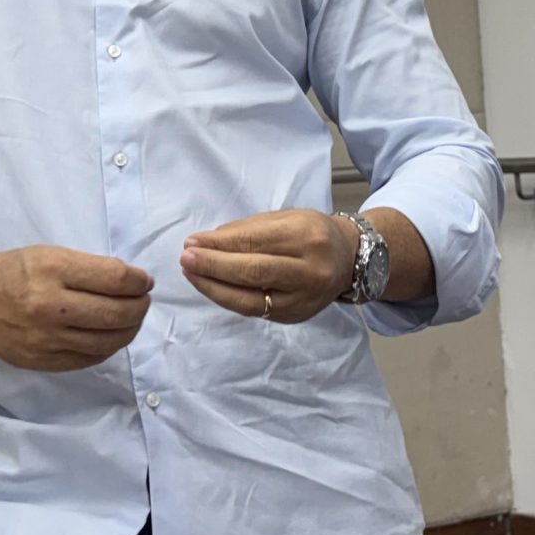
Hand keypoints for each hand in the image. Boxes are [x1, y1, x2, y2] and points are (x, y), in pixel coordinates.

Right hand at [0, 246, 152, 370]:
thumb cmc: (17, 271)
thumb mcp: (52, 254)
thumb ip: (90, 268)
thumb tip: (133, 284)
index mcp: (53, 269)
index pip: (114, 278)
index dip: (139, 281)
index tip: (144, 281)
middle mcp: (49, 305)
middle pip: (115, 313)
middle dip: (140, 307)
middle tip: (143, 301)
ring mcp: (44, 339)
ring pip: (106, 342)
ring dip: (129, 330)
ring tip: (131, 320)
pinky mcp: (41, 361)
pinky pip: (88, 359)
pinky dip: (107, 348)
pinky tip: (110, 337)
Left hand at [181, 211, 352, 324]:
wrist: (349, 259)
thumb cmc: (311, 232)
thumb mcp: (285, 219)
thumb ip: (247, 230)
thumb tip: (206, 242)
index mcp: (307, 237)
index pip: (255, 242)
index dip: (220, 244)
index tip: (192, 242)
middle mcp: (309, 270)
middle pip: (253, 272)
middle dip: (214, 266)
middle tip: (186, 258)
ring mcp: (303, 299)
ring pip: (250, 299)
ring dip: (214, 287)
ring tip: (192, 274)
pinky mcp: (295, 316)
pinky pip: (255, 311)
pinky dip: (228, 299)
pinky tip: (211, 287)